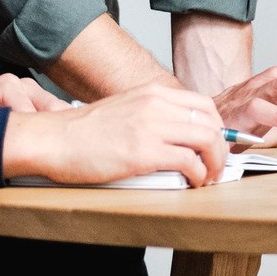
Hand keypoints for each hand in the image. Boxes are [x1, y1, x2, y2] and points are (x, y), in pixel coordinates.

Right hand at [6, 80, 226, 186]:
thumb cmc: (84, 131)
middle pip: (212, 123)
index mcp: (153, 93)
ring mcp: (152, 126)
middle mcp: (157, 104)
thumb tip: (179, 135)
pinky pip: (189, 162)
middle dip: (222, 148)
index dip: (217, 128)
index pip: (204, 104)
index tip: (217, 145)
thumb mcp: (126, 108)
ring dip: (214, 163)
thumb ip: (153, 115)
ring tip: (207, 177)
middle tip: (216, 166)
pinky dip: (197, 175)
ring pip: (207, 140)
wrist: (54, 139)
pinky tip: (191, 183)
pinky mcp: (144, 152)